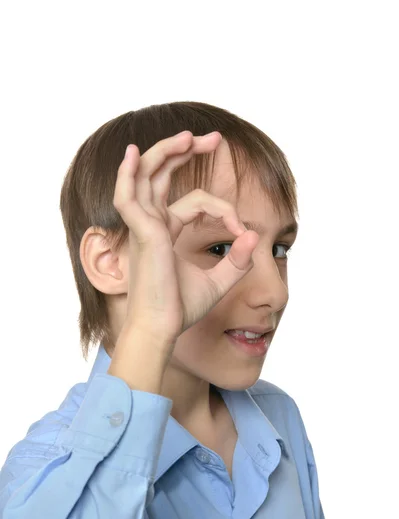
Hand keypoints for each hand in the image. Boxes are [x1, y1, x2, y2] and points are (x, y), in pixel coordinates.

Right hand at [112, 130, 258, 342]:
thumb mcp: (218, 282)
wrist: (163, 328)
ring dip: (166, 151)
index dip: (225, 209)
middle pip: (161, 174)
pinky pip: (127, 196)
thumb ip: (238, 260)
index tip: (243, 232)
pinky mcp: (141, 232)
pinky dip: (126, 173)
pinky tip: (131, 152)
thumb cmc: (181, 308)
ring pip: (146, 175)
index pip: (196, 201)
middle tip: (214, 139)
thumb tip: (255, 237)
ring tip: (192, 137)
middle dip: (186, 151)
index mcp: (165, 231)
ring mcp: (143, 226)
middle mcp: (152, 223)